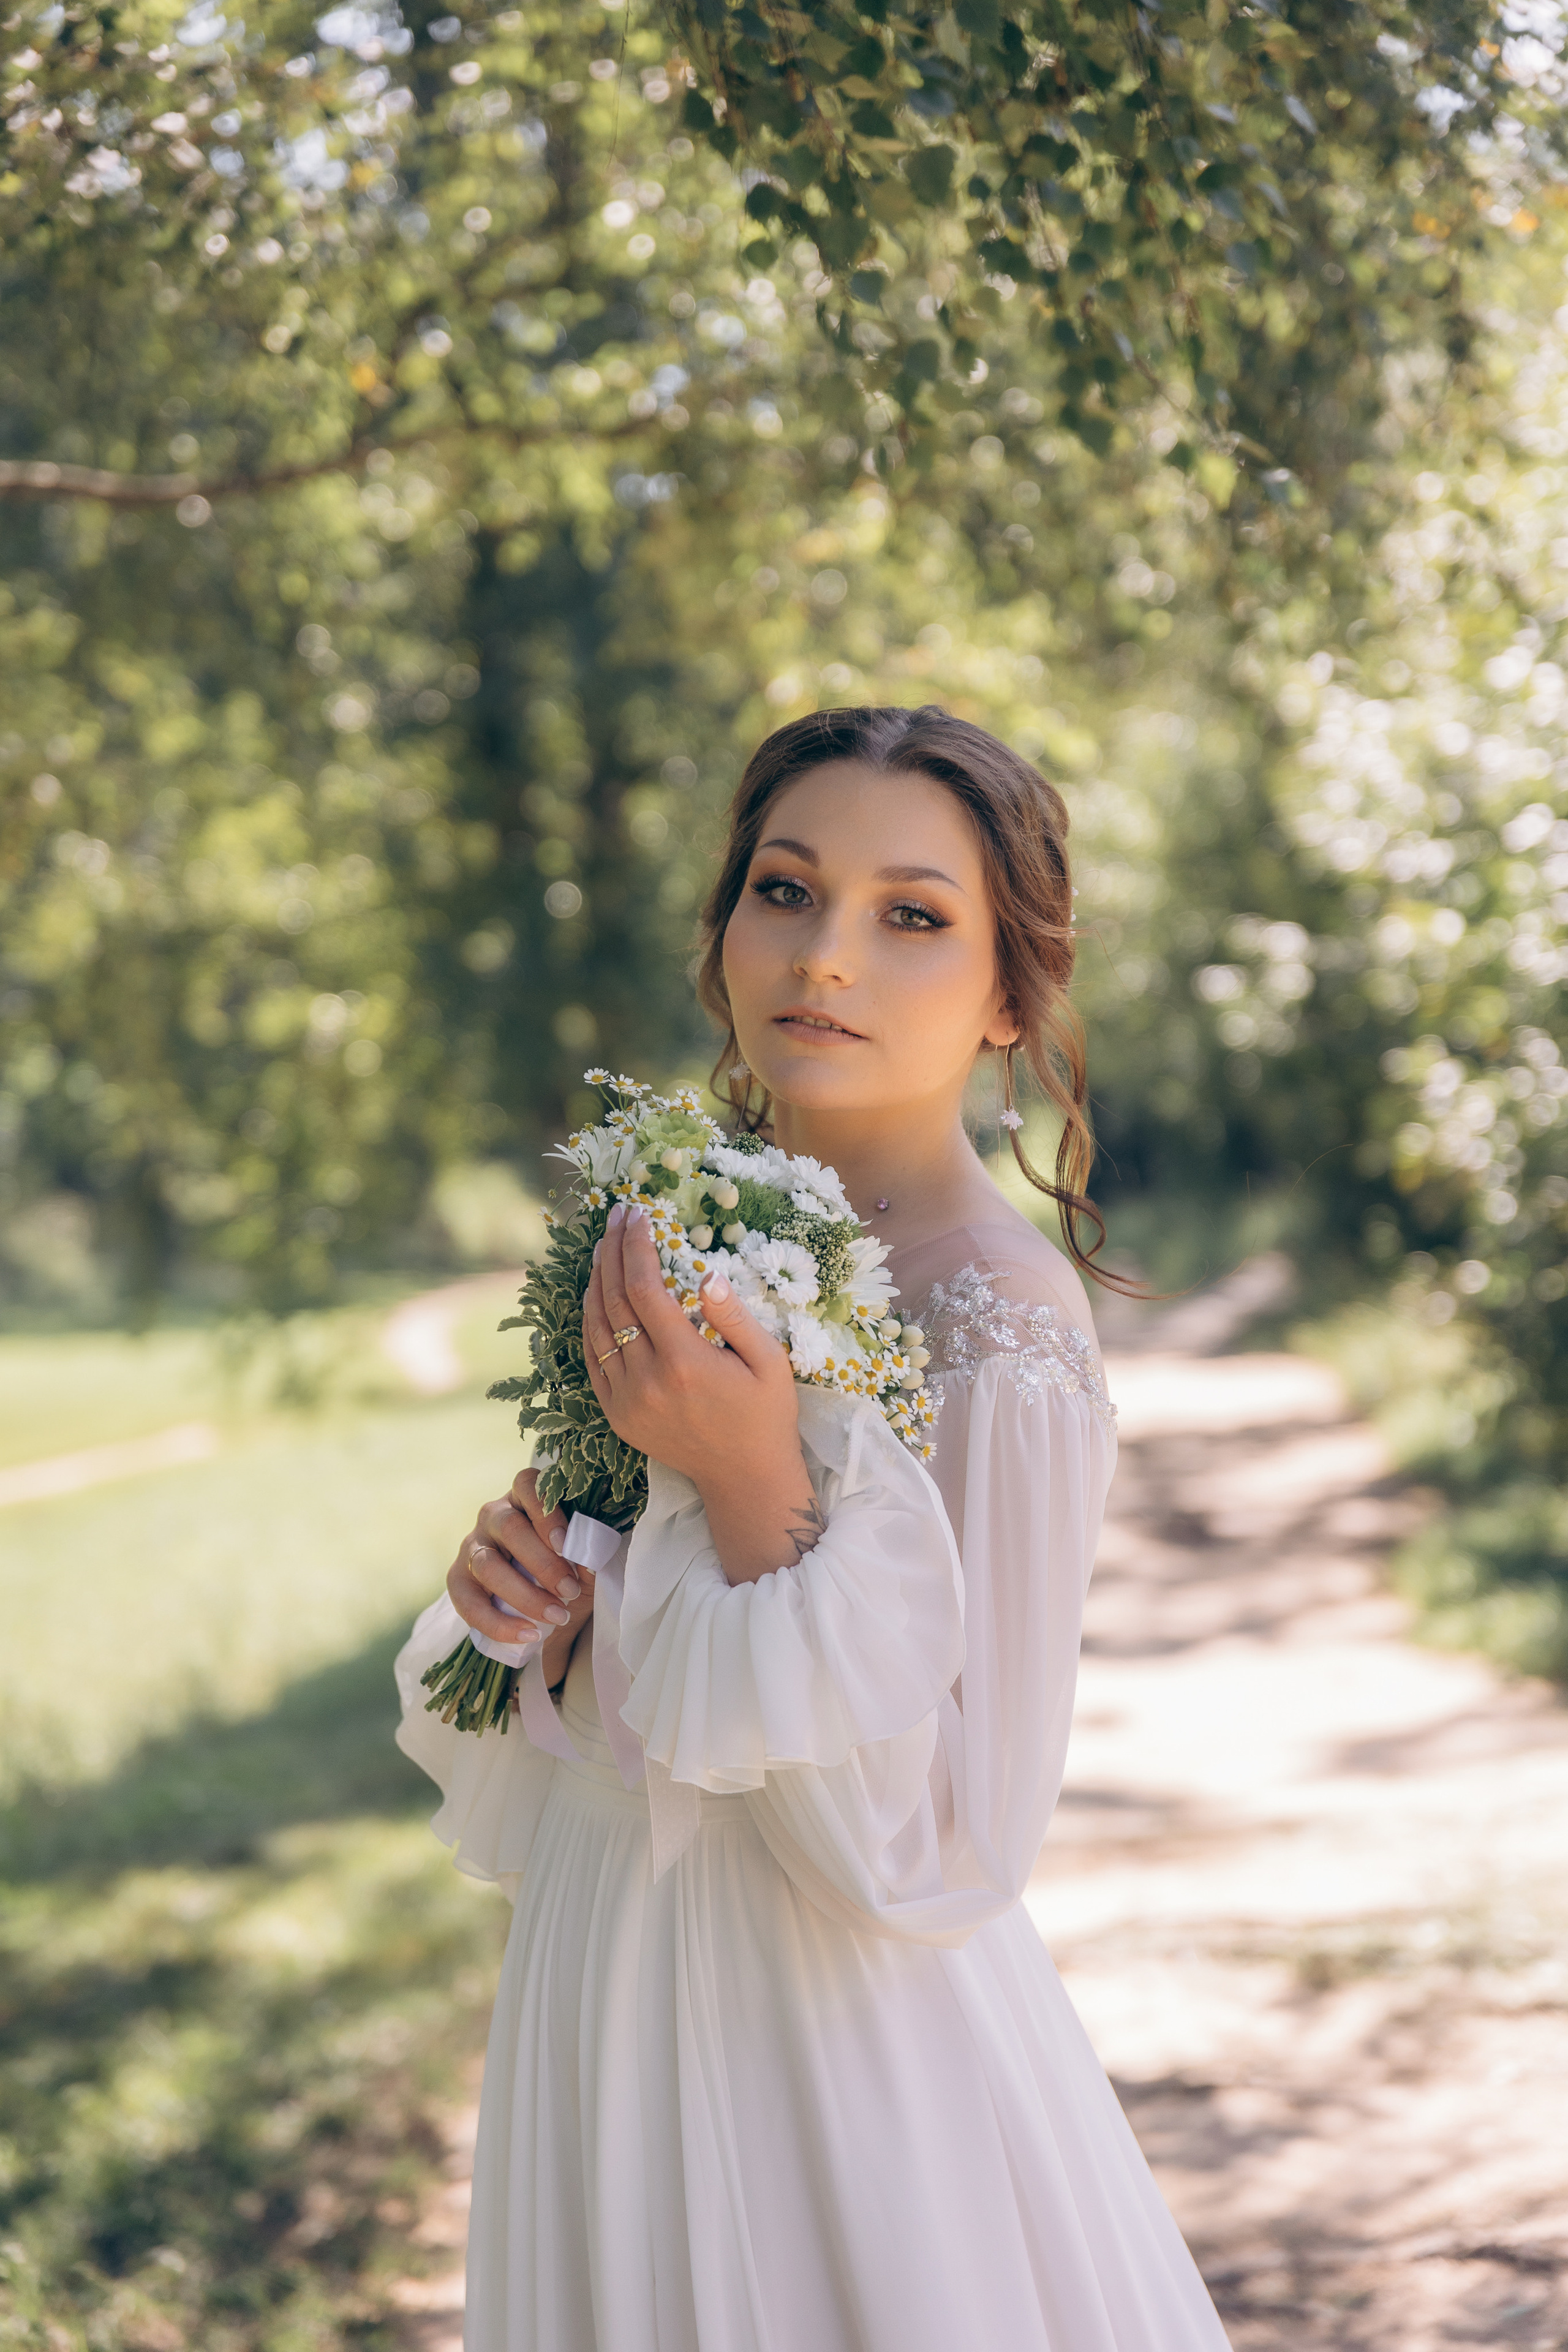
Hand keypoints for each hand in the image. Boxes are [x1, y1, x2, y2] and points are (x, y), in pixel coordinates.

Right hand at [447, 1467, 594, 1688]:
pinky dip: (499, 1624)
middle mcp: (493, 1515)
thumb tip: (589, 1560)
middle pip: (509, 1528)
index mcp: (525, 1498)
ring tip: (556, 1615)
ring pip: (488, 1565)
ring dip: (524, 1595)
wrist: (548, 1612)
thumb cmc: (568, 1573)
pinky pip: (469, 1603)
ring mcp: (472, 1546)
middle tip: (570, 1591)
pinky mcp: (458, 1579)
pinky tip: (529, 1634)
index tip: (566, 1545)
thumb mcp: (584, 1564)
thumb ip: (588, 1556)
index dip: (546, 1513)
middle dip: (543, 1563)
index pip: (528, 1485)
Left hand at [583, 1201, 823, 1583]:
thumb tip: (706, 1274)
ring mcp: (625, 1400)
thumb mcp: (769, 1361)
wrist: (744, 1477)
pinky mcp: (616, 1415)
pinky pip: (592, 1358)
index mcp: (684, 1362)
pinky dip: (589, 1322)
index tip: (637, 1214)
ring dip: (595, 1281)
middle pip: (614, 1300)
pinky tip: (597, 1295)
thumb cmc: (765, 1413)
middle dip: (611, 1252)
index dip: (635, 1246)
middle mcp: (646, 1381)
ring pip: (595, 1327)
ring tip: (603, 1247)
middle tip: (615, 1217)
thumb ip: (735, 1316)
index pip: (644, 1288)